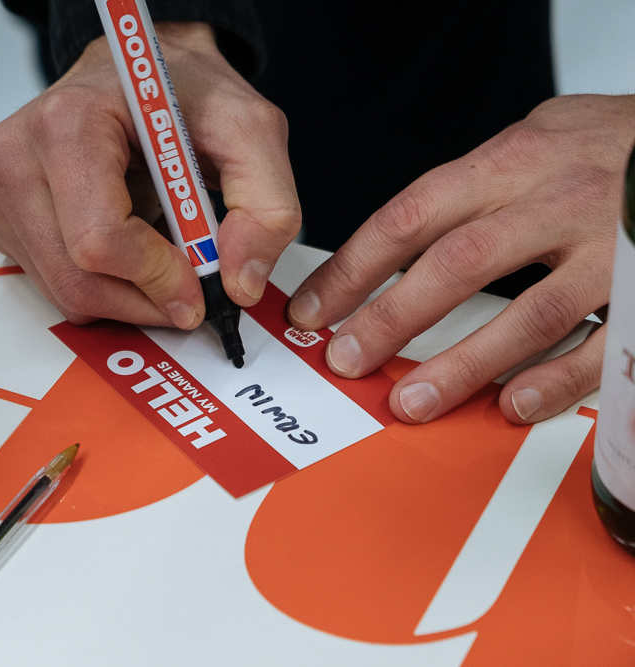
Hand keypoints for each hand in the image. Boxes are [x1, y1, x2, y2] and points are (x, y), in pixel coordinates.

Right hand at [0, 23, 299, 327]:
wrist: (133, 71)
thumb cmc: (180, 92)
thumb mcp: (250, 130)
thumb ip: (266, 206)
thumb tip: (240, 283)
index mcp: (67, 124)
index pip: (100, 240)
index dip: (156, 278)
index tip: (197, 284)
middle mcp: (14, 156)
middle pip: (77, 280)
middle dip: (144, 300)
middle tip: (186, 287)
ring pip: (63, 292)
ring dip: (124, 295)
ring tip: (156, 250)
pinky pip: (51, 283)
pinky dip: (100, 284)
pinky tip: (123, 244)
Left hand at [287, 94, 634, 423]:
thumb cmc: (606, 143)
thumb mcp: (529, 139)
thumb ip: (469, 188)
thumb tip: (396, 239)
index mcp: (510, 164)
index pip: (410, 217)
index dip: (353, 269)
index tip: (314, 310)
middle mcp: (555, 201)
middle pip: (457, 265)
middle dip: (391, 319)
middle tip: (347, 360)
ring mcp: (607, 247)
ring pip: (528, 314)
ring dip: (462, 364)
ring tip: (412, 400)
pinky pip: (603, 344)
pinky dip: (556, 379)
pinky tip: (512, 404)